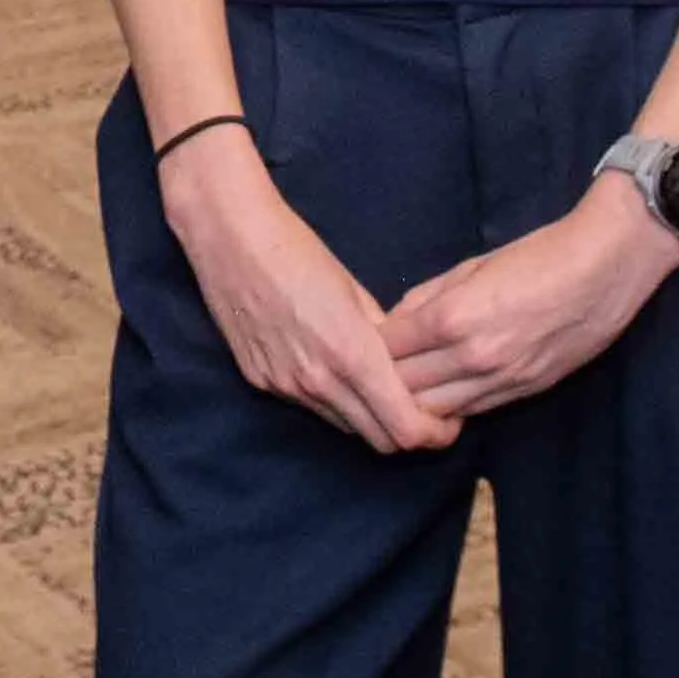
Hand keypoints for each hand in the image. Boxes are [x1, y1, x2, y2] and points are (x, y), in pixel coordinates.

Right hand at [157, 127, 456, 456]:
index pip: (407, 429)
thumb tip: (405, 365)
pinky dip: (333, 401)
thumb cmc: (297, 251)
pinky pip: (310, 407)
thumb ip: (383, 337)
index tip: (449, 420)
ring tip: (381, 389)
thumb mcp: (355, 290)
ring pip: (345, 426)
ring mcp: (286, 386)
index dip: (436, 434)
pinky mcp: (261, 382)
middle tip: (424, 410)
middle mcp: (318, 382)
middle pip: (380, 440)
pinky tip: (335, 371)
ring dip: (369, 418)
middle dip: (409, 432)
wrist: (229, 237)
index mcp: (352, 355)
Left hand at [379, 183, 678, 419]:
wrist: (607, 267)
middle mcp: (473, 357)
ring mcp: (502, 379)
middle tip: (375, 371)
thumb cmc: (539, 255)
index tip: (365, 342)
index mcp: (454, 318)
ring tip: (403, 389)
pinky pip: (472, 411)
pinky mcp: (525, 391)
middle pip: (405, 389)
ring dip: (416, 401)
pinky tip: (443, 393)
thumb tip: (396, 321)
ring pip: (436, 411)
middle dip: (385, 380)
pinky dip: (451, 406)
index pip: (388, 351)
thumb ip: (428, 298)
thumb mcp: (471, 267)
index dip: (371, 348)